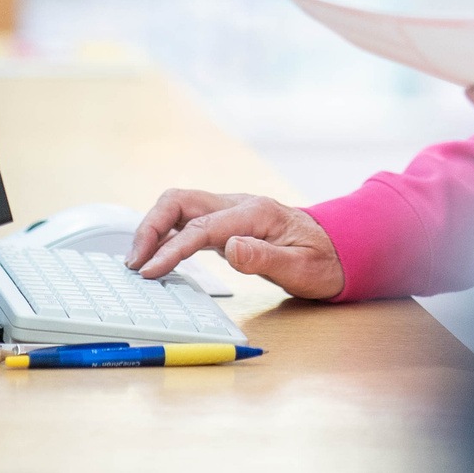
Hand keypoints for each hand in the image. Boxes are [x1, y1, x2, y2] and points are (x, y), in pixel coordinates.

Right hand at [125, 190, 345, 299]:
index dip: (170, 249)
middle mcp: (239, 204)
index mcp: (256, 213)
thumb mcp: (302, 269)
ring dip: (153, 227)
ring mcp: (231, 210)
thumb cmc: (323, 262)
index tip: (149, 272)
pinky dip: (165, 232)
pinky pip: (187, 219)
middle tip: (133, 262)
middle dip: (150, 226)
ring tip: (137, 260)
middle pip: (180, 200)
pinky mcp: (227, 222)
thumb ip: (265, 259)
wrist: (340, 249)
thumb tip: (230, 248)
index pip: (200, 229)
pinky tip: (156, 255)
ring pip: (179, 206)